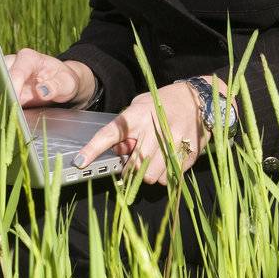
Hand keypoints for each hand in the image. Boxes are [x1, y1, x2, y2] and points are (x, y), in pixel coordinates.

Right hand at [2, 48, 93, 108]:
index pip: (16, 72)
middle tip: (8, 112)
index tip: (16, 104)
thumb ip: (57, 86)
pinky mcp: (3, 86)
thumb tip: (42, 91)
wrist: (59, 83)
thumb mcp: (67, 84)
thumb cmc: (63, 80)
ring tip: (4, 116)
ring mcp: (5, 74)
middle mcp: (13, 62)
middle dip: (1, 94)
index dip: (14, 88)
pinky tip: (2, 117)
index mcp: (28, 58)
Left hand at [74, 81, 206, 185]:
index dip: (93, 149)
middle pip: (132, 165)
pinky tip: (169, 160)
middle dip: (131, 169)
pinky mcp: (188, 153)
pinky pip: (169, 178)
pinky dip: (166, 174)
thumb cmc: (164, 103)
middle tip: (136, 161)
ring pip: (151, 176)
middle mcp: (154, 128)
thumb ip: (127, 128)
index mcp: (138, 115)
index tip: (80, 162)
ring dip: (149, 173)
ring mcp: (173, 142)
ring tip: (155, 159)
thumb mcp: (140, 106)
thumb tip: (116, 150)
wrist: (198, 100)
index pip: (110, 133)